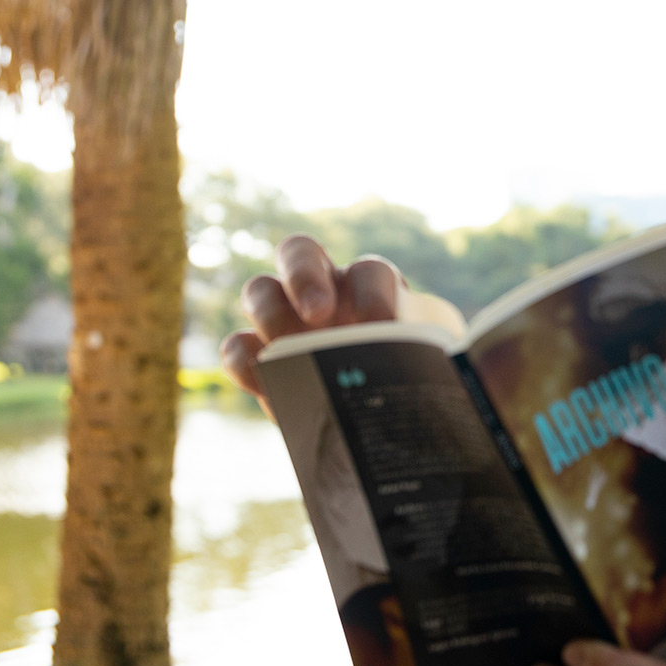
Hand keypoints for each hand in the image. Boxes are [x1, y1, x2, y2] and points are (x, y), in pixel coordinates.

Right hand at [220, 234, 401, 405]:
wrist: (374, 411)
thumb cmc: (405, 379)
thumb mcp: (417, 371)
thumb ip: (415, 367)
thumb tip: (428, 384)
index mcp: (371, 286)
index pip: (369, 273)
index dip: (374, 295)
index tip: (381, 326)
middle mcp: (323, 287)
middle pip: (300, 253)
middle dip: (306, 277)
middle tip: (319, 314)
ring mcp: (284, 315)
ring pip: (261, 290)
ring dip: (271, 314)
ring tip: (286, 349)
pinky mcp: (257, 355)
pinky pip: (237, 344)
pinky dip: (243, 361)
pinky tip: (261, 383)